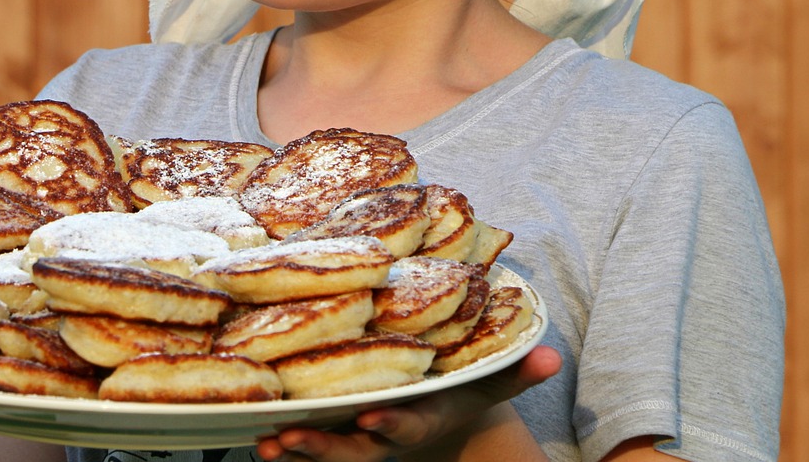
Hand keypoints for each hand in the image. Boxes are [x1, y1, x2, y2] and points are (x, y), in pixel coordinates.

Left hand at [254, 345, 561, 460]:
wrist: (438, 417)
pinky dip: (286, 444)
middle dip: (324, 448)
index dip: (389, 424)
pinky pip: (309, 444)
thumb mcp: (487, 382)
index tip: (370, 417)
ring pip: (326, 451)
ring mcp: (359, 438)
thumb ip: (516, 371)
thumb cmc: (459, 388)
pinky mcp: (337, 431)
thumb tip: (554, 357)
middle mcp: (386, 433)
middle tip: (289, 439)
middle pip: (354, 450)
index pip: (405, 425)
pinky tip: (255, 435)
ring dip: (296, 451)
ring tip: (265, 445)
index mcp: (421, 417)